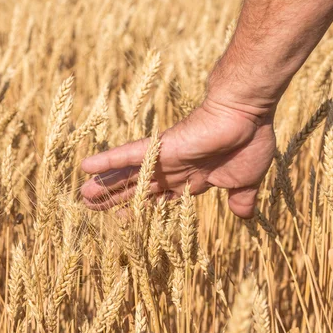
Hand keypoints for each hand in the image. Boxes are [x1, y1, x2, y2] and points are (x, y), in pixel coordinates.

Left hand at [80, 97, 275, 217]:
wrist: (247, 115)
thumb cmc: (249, 142)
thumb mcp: (246, 181)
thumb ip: (241, 199)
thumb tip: (243, 216)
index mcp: (194, 179)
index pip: (162, 198)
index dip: (143, 209)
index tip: (124, 218)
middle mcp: (175, 169)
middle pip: (139, 188)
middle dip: (118, 198)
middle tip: (92, 206)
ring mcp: (165, 157)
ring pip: (130, 174)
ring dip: (106, 184)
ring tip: (83, 194)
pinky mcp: (160, 146)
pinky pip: (128, 154)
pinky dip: (108, 161)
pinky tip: (86, 167)